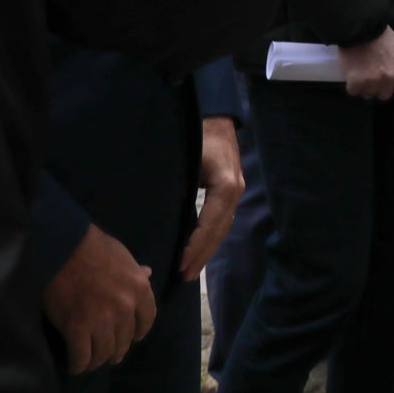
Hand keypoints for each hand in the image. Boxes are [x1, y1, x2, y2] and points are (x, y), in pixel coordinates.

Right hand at [42, 224, 155, 374]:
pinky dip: (78, 365)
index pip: (147, 321)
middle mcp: (125, 308)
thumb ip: (136, 271)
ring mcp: (101, 320)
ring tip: (90, 362)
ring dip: (97, 360)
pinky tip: (75, 365)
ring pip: (104, 353)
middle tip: (107, 354)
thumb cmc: (93, 247)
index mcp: (140, 288)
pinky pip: (81, 357)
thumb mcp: (123, 255)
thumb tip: (148, 273)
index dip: (138, 333)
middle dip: (116, 350)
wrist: (62, 247)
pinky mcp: (76, 328)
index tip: (131, 338)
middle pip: (124, 341)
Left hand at [178, 116, 243, 281]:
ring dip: (206, 250)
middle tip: (182, 276)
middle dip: (201, 255)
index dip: (196, 246)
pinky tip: (196, 250)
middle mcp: (235, 190)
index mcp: (226, 184)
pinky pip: (220, 220)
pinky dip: (209, 237)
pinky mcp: (230, 190)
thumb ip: (175, 186)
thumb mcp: (183, 158)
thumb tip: (157, 214)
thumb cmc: (196, 134)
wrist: (216, 115)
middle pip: (219, 231)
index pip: (211, 223)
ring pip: (221, 228)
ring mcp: (235, 191)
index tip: (180, 265)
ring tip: (188, 270)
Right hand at [340, 29, 393, 99]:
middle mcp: (390, 79)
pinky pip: (353, 91)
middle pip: (385, 95)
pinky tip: (351, 72)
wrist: (359, 27)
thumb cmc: (379, 34)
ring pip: (368, 94)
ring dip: (364, 86)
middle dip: (379, 87)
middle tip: (371, 74)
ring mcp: (372, 83)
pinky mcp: (356, 83)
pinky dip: (351, 84)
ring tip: (360, 71)